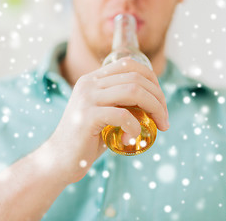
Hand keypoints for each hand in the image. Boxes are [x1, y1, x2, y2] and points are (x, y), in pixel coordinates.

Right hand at [47, 57, 168, 183]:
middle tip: (164, 119)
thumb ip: (123, 103)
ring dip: (154, 109)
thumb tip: (155, 101)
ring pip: (133, 91)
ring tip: (159, 126)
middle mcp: (89, 83)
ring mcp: (86, 98)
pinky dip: (135, 127)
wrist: (60, 160)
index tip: (161, 102)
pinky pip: (123, 115)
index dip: (152, 79)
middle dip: (159, 98)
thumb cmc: (87, 139)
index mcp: (93, 79)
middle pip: (136, 77)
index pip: (129, 64)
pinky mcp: (86, 117)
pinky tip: (132, 139)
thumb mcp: (106, 114)